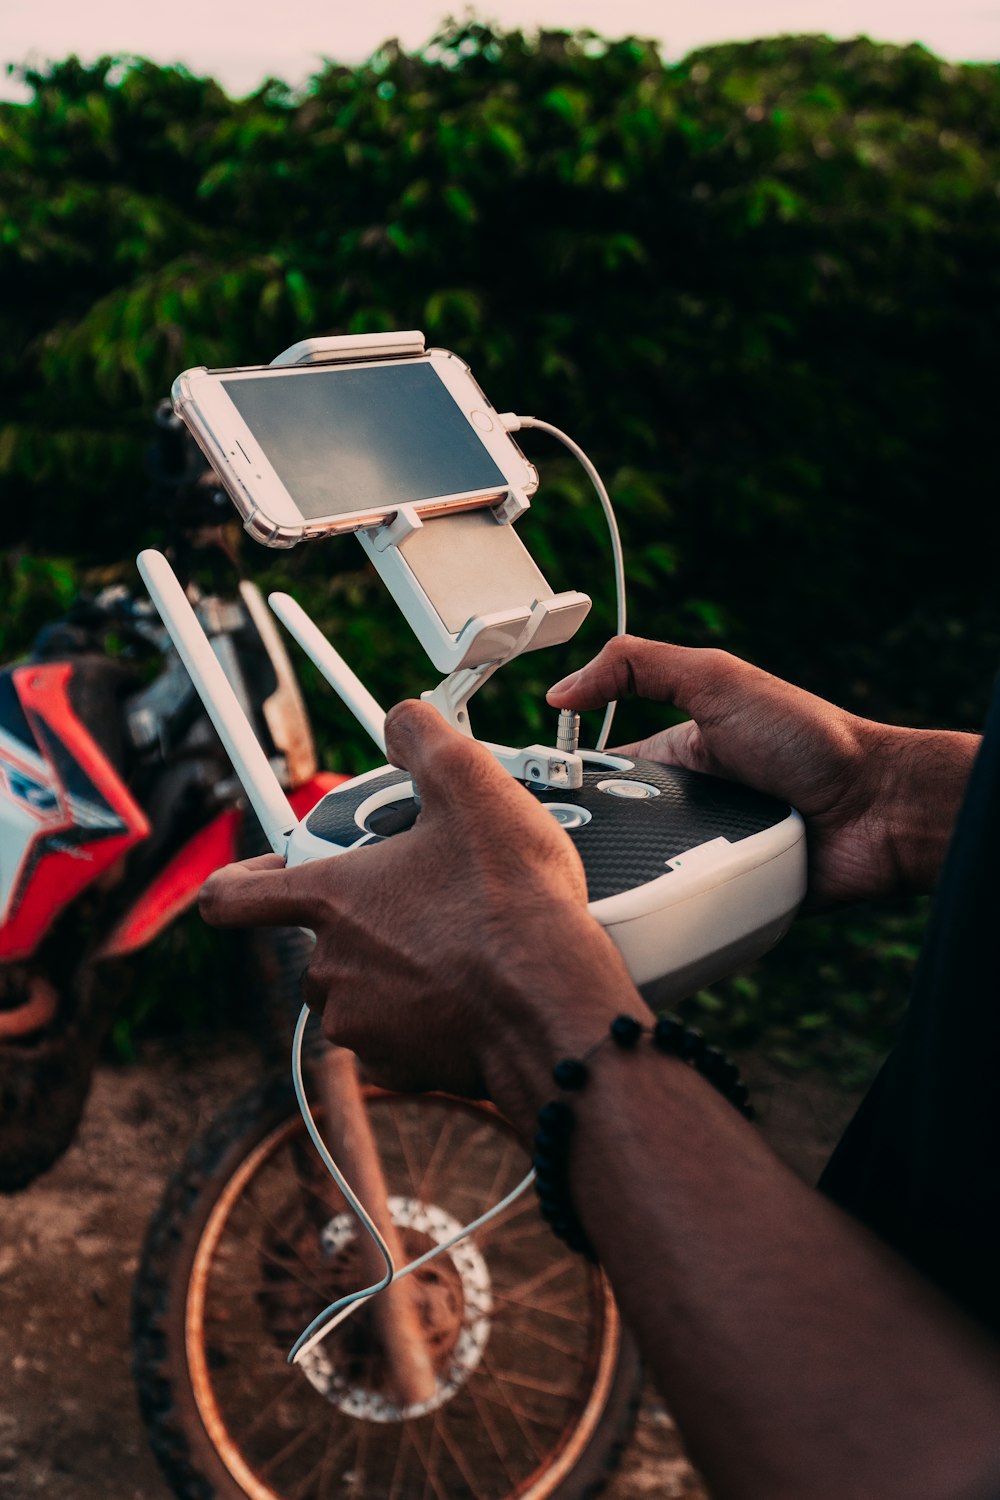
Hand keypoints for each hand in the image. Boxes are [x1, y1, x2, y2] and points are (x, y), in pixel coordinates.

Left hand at [199, 700, 635, 1105]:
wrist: (554, 1005)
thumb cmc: (512, 904)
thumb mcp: (473, 785)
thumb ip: (423, 736)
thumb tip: (402, 722)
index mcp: (332, 899)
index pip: (233, 896)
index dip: (240, 878)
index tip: (262, 874)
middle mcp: (332, 966)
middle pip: (321, 937)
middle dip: (365, 917)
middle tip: (425, 894)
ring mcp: (362, 1021)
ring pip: (361, 986)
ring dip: (395, 966)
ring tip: (458, 941)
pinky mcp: (400, 1064)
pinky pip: (395, 1034)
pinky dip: (423, 1014)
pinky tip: (469, 990)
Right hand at [548, 635, 978, 907]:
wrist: (878, 808)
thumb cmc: (812, 738)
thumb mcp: (717, 680)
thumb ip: (638, 667)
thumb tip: (561, 691)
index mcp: (671, 756)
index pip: (596, 774)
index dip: (561, 785)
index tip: (528, 799)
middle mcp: (680, 810)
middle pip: (608, 834)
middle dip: (589, 839)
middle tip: (561, 848)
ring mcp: (700, 857)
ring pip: (637, 878)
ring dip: (624, 877)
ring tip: (597, 881)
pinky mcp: (721, 898)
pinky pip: (676, 911)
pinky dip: (662, 909)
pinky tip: (640, 910)